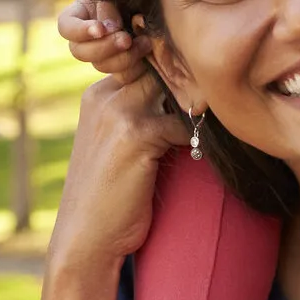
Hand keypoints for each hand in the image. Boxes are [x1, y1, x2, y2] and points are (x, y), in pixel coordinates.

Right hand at [47, 58, 189, 271]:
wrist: (86, 237)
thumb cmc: (109, 191)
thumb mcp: (115, 141)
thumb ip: (139, 110)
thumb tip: (190, 91)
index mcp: (98, 94)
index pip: (147, 61)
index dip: (178, 72)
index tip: (200, 89)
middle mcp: (104, 97)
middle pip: (163, 69)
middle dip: (192, 83)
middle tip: (214, 103)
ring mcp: (118, 114)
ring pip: (176, 91)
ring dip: (197, 108)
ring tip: (207, 126)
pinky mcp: (136, 135)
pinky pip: (183, 124)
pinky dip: (195, 139)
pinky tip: (194, 155)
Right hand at [57, 0, 150, 75]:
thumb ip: (109, 5)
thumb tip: (110, 27)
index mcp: (79, 15)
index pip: (66, 27)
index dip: (80, 31)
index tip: (100, 29)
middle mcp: (87, 38)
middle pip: (80, 52)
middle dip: (105, 47)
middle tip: (126, 39)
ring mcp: (104, 54)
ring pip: (101, 66)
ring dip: (124, 57)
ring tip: (145, 43)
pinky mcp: (125, 66)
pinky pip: (123, 76)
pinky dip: (136, 68)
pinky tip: (149, 55)